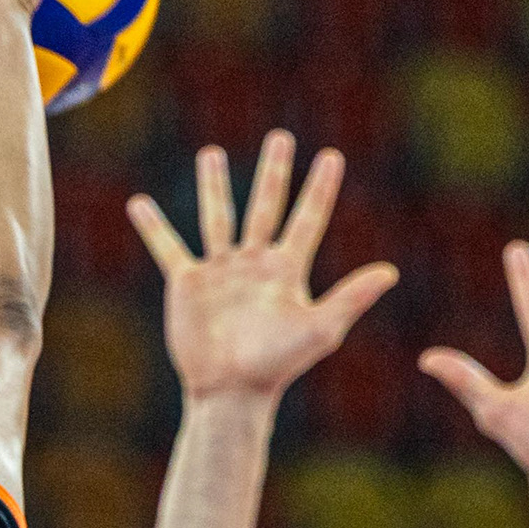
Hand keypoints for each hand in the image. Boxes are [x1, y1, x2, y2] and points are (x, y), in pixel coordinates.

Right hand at [127, 131, 397, 405]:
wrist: (231, 390)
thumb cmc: (278, 365)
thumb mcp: (320, 328)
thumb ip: (352, 297)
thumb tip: (391, 272)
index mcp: (287, 270)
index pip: (307, 218)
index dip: (320, 188)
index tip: (332, 156)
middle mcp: (254, 263)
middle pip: (265, 206)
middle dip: (274, 172)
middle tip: (281, 137)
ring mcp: (220, 271)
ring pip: (217, 217)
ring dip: (214, 185)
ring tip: (210, 153)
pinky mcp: (188, 283)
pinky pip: (168, 247)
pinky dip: (153, 227)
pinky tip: (138, 204)